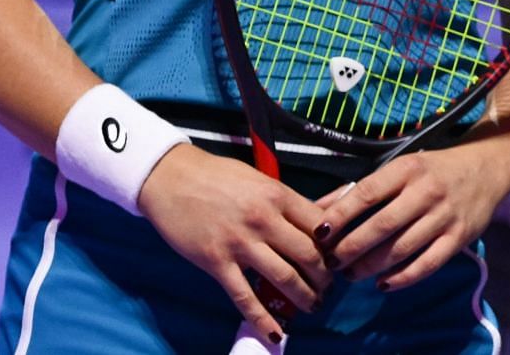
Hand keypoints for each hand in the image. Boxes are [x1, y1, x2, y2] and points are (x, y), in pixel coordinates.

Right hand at [137, 144, 330, 346]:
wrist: (170, 177)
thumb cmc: (217, 175)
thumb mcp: (260, 179)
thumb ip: (291, 200)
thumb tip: (330, 205)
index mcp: (278, 194)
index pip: (320, 225)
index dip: (334, 245)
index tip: (339, 257)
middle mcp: (264, 219)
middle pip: (309, 255)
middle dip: (325, 277)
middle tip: (328, 287)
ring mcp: (240, 243)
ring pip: (284, 277)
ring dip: (304, 297)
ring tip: (313, 305)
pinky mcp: (217, 262)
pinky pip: (245, 297)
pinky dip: (264, 319)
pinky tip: (277, 334)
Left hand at [316, 144, 509, 290]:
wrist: (487, 168)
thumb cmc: (433, 170)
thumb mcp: (400, 168)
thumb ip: (361, 189)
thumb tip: (319, 209)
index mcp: (407, 169)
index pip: (367, 193)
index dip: (341, 215)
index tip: (320, 234)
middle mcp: (426, 192)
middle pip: (382, 225)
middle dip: (352, 247)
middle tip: (332, 262)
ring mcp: (445, 216)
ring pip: (401, 248)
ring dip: (371, 266)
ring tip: (350, 275)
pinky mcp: (459, 238)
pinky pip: (427, 264)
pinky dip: (403, 278)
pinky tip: (383, 284)